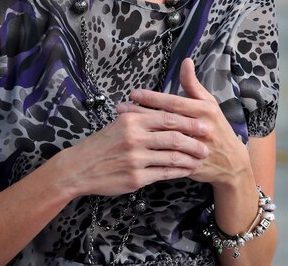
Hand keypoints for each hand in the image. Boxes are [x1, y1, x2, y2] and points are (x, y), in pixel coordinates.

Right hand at [58, 99, 209, 197]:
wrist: (79, 167)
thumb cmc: (102, 144)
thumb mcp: (120, 123)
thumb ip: (142, 117)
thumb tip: (166, 109)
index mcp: (133, 121)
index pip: (167, 118)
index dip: (189, 122)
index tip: (204, 124)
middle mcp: (135, 138)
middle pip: (174, 137)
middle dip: (195, 141)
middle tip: (208, 144)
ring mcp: (136, 159)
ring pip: (172, 157)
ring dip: (190, 158)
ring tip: (201, 158)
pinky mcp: (136, 178)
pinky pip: (164, 173)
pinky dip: (178, 172)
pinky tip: (186, 170)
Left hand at [121, 59, 251, 187]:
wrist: (230, 161)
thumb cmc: (217, 127)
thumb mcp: (209, 104)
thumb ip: (194, 85)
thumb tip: (186, 61)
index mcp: (205, 110)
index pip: (175, 102)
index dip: (153, 98)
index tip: (134, 93)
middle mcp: (201, 127)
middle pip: (166, 119)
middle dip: (141, 112)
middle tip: (121, 107)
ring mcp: (195, 147)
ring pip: (164, 138)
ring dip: (142, 130)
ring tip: (122, 124)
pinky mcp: (189, 163)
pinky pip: (166, 156)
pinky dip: (149, 150)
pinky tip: (135, 145)